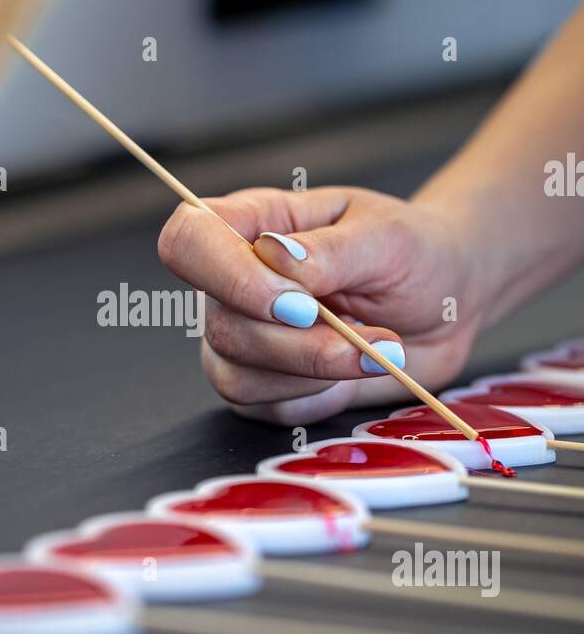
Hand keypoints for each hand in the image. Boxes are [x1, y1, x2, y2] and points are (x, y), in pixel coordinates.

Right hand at [157, 185, 478, 425]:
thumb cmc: (414, 254)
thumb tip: (273, 259)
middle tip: (367, 335)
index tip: (298, 301)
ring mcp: (242, 337)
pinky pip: (268, 409)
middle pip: (221, 324)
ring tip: (374, 350)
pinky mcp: (265, 386)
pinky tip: (355, 371)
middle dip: (300, 343)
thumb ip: (329, 251)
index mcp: (251, 224)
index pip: (187, 241)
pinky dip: (321, 397)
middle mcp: (233, 282)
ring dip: (315, 373)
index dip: (226, 276)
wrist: (445, 305)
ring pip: (238, 376)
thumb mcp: (387, 238)